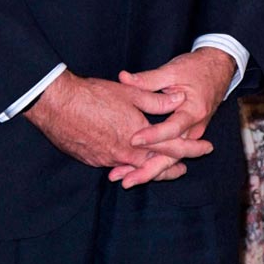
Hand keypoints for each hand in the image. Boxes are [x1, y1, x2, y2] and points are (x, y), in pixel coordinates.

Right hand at [26, 70, 199, 178]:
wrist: (57, 104)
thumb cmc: (93, 95)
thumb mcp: (131, 94)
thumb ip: (158, 100)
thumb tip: (179, 98)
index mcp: (139, 137)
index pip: (173, 147)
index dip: (191, 148)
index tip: (205, 148)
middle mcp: (125, 153)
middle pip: (155, 166)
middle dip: (170, 169)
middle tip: (182, 170)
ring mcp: (107, 159)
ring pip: (133, 168)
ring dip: (147, 168)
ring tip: (156, 169)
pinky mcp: (91, 160)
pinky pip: (113, 165)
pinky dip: (124, 165)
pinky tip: (127, 161)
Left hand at [113, 46, 234, 187]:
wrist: (217, 70)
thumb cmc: (195, 68)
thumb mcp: (172, 70)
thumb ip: (148, 79)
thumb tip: (123, 78)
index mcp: (194, 110)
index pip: (173, 128)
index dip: (153, 136)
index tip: (133, 140)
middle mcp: (195, 128)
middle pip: (173, 155)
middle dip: (149, 169)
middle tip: (126, 180)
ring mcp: (191, 135)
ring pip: (171, 159)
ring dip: (149, 171)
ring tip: (125, 180)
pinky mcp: (185, 137)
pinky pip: (170, 154)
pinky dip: (154, 164)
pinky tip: (134, 171)